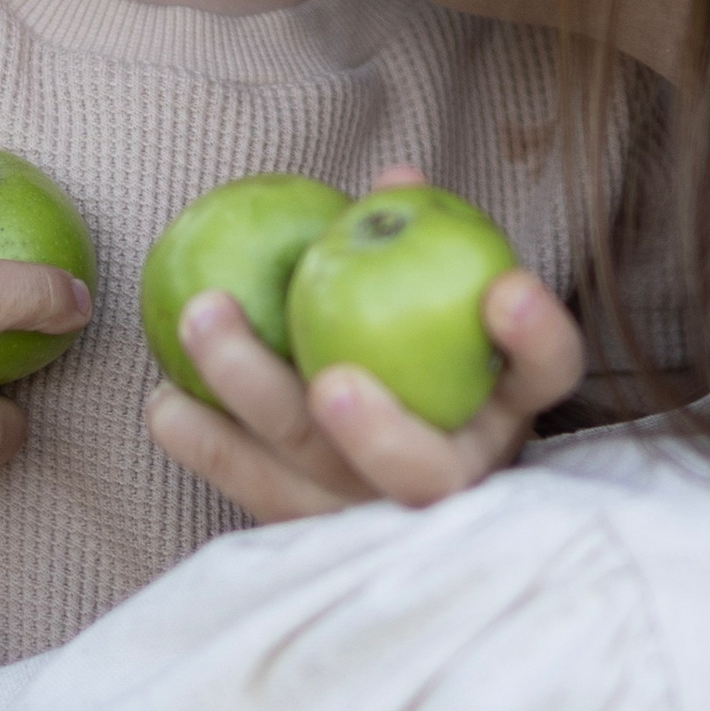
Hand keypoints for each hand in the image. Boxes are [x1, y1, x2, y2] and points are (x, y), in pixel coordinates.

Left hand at [144, 166, 583, 521]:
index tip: (507, 286)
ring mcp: (374, 518)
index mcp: (503, 413)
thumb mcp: (445, 308)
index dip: (538, 339)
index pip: (546, 377)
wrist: (391, 474)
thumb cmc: (424, 360)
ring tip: (203, 317)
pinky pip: (250, 490)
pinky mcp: (307, 534)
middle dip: (375, 429)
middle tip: (330, 378)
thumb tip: (397, 176)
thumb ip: (428, 246)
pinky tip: (163, 399)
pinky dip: (204, 442)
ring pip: (319, 475)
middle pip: (420, 469)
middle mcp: (450, 479)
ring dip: (255, 396)